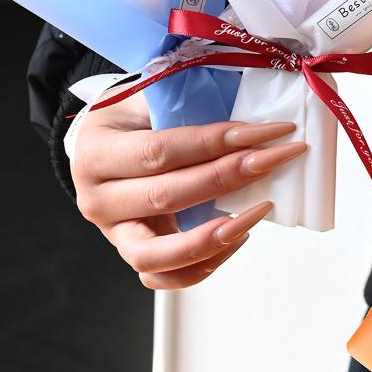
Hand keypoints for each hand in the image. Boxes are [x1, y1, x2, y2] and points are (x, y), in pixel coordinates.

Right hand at [71, 90, 305, 288]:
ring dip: (215, 236)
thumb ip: (187, 100)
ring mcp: (114, 233)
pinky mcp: (134, 252)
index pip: (162, 151)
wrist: (104, 144)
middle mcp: (98, 199)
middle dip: (229, 178)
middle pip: (167, 197)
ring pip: (158, 254)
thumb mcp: (148, 95)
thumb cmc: (130, 118)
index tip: (265, 132)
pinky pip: (167, 276)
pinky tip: (237, 233)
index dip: (216, 142)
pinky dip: (205, 263)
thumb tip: (248, 111)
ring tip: (257, 211)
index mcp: (97, 153)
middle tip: (274, 159)